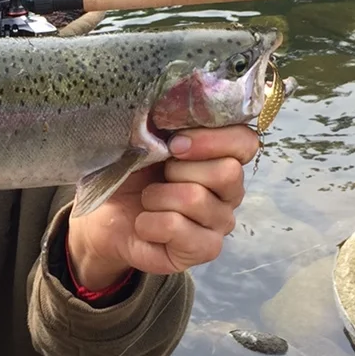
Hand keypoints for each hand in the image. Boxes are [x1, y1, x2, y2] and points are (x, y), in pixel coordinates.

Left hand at [66, 126, 258, 285]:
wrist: (108, 215)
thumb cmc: (133, 173)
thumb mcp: (147, 139)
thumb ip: (169, 122)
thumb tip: (173, 107)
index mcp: (224, 157)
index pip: (246, 143)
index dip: (213, 139)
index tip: (175, 142)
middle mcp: (231, 191)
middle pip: (227, 172)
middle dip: (179, 169)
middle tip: (159, 175)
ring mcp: (221, 222)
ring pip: (196, 198)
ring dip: (157, 196)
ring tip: (148, 201)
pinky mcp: (205, 249)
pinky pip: (177, 227)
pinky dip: (149, 222)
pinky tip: (145, 224)